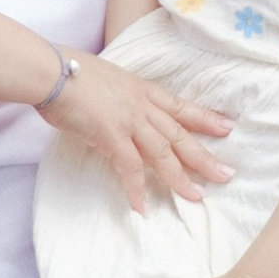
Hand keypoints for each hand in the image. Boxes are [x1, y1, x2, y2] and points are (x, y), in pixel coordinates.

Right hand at [44, 55, 233, 212]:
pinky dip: (135, 189)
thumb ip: (119, 100)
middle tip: (227, 174)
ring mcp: (128, 120)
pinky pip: (128, 167)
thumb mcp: (107, 81)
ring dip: (180, 177)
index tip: (227, 127)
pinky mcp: (110, 134)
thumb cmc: (70, 73)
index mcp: (141, 90)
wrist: (51, 71)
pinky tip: (141, 207)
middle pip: (180, 133)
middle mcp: (141, 105)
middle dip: (205, 155)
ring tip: (197, 197)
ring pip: (163, 152)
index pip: (180, 106)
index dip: (205, 118)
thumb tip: (118, 116)